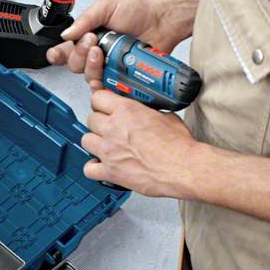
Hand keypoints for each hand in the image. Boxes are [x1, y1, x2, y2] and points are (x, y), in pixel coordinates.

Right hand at [46, 0, 177, 88]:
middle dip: (79, 54)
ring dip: (91, 66)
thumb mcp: (106, 8)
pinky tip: (105, 73)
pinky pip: (108, 88)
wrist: (161, 21)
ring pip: (89, 77)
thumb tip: (66, 34)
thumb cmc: (137, 12)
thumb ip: (85, 19)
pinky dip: (104, 84)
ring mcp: (109, 68)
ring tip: (100, 52)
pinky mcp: (121, 78)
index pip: (66, 51)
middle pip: (75, 65)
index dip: (57, 55)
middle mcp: (96, 55)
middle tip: (91, 40)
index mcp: (88, 39)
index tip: (56, 54)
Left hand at [81, 89, 200, 197]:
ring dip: (95, 142)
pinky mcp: (110, 171)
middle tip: (110, 128)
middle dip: (99, 123)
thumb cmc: (179, 147)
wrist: (184, 169)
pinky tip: (103, 165)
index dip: (102, 102)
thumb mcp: (167, 116)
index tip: (105, 107)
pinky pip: (88, 168)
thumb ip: (150, 113)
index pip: (98, 98)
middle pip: (91, 119)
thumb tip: (149, 113)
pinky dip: (93, 168)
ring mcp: (109, 151)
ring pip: (85, 140)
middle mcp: (114, 129)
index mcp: (127, 111)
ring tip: (106, 146)